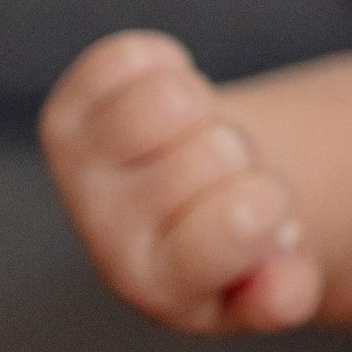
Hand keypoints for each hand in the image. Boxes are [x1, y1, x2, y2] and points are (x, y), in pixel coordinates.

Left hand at [40, 32, 321, 331]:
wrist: (179, 204)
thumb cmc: (233, 242)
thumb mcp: (268, 278)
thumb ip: (282, 291)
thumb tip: (284, 290)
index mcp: (164, 283)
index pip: (220, 234)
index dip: (263, 205)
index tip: (270, 205)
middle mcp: (110, 233)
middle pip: (214, 152)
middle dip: (243, 152)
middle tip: (231, 174)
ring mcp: (82, 172)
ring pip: (164, 100)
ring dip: (204, 107)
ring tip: (199, 137)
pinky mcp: (67, 118)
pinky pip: (125, 59)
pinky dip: (164, 62)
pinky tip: (170, 106)